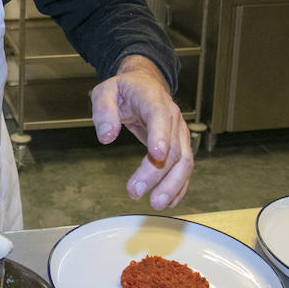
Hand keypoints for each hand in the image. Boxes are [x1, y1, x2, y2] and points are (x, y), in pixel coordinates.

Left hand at [90, 55, 193, 209]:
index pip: (160, 117)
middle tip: (135, 191)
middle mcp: (172, 117)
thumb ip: (104, 112)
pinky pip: (184, 167)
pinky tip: (168, 201)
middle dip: (156, 173)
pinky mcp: (180, 144)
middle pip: (172, 148)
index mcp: (153, 100)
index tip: (155, 155)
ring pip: (184, 161)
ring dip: (172, 185)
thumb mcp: (105, 92)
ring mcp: (179, 132)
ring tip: (155, 203)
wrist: (145, 84)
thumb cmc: (124, 89)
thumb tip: (106, 137)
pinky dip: (179, 185)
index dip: (160, 136)